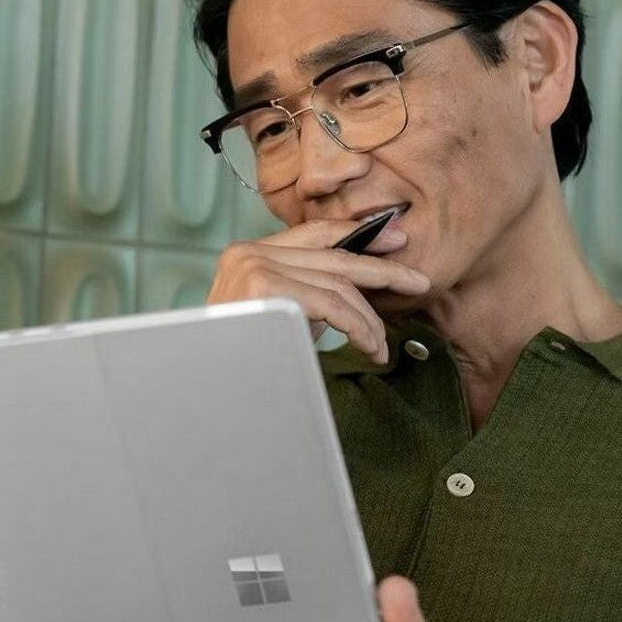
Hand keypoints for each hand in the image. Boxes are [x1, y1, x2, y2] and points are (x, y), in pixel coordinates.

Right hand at [205, 220, 429, 363]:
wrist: (205, 389)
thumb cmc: (239, 358)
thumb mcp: (275, 315)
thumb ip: (304, 294)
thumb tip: (352, 292)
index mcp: (248, 254)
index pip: (314, 233)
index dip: (358, 234)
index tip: (395, 239)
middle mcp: (249, 252)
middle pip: (333, 256)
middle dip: (382, 269)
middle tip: (416, 281)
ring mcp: (255, 266)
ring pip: (338, 284)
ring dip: (369, 318)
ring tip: (380, 345)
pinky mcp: (265, 287)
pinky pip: (332, 304)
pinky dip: (359, 327)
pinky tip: (368, 346)